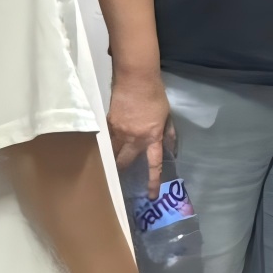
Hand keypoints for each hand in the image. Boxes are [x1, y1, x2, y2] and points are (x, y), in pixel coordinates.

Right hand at [108, 66, 173, 182]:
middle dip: (122, 171)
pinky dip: (107, 143)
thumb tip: (170, 148)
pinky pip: (107, 138)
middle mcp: (134, 138)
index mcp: (152, 137)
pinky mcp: (108, 122)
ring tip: (108, 165)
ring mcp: (119, 131)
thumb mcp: (167, 115)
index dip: (153, 181)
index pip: (153, 164)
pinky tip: (103, 145)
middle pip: (125, 162)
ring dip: (111, 160)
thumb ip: (168, 133)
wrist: (136, 78)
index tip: (151, 195)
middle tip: (121, 178)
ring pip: (112, 152)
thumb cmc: (155, 95)